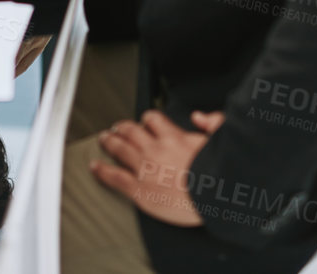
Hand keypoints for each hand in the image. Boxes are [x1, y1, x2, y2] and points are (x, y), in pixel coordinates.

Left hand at [91, 110, 224, 226]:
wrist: (215, 199)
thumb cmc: (220, 176)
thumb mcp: (221, 141)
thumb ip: (213, 123)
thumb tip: (199, 117)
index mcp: (173, 137)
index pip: (152, 119)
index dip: (146, 120)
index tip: (145, 122)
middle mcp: (155, 150)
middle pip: (131, 131)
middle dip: (122, 128)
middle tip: (117, 128)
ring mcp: (144, 169)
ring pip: (120, 148)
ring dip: (109, 141)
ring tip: (104, 139)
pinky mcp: (139, 190)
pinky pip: (114, 176)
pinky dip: (102, 170)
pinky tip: (95, 167)